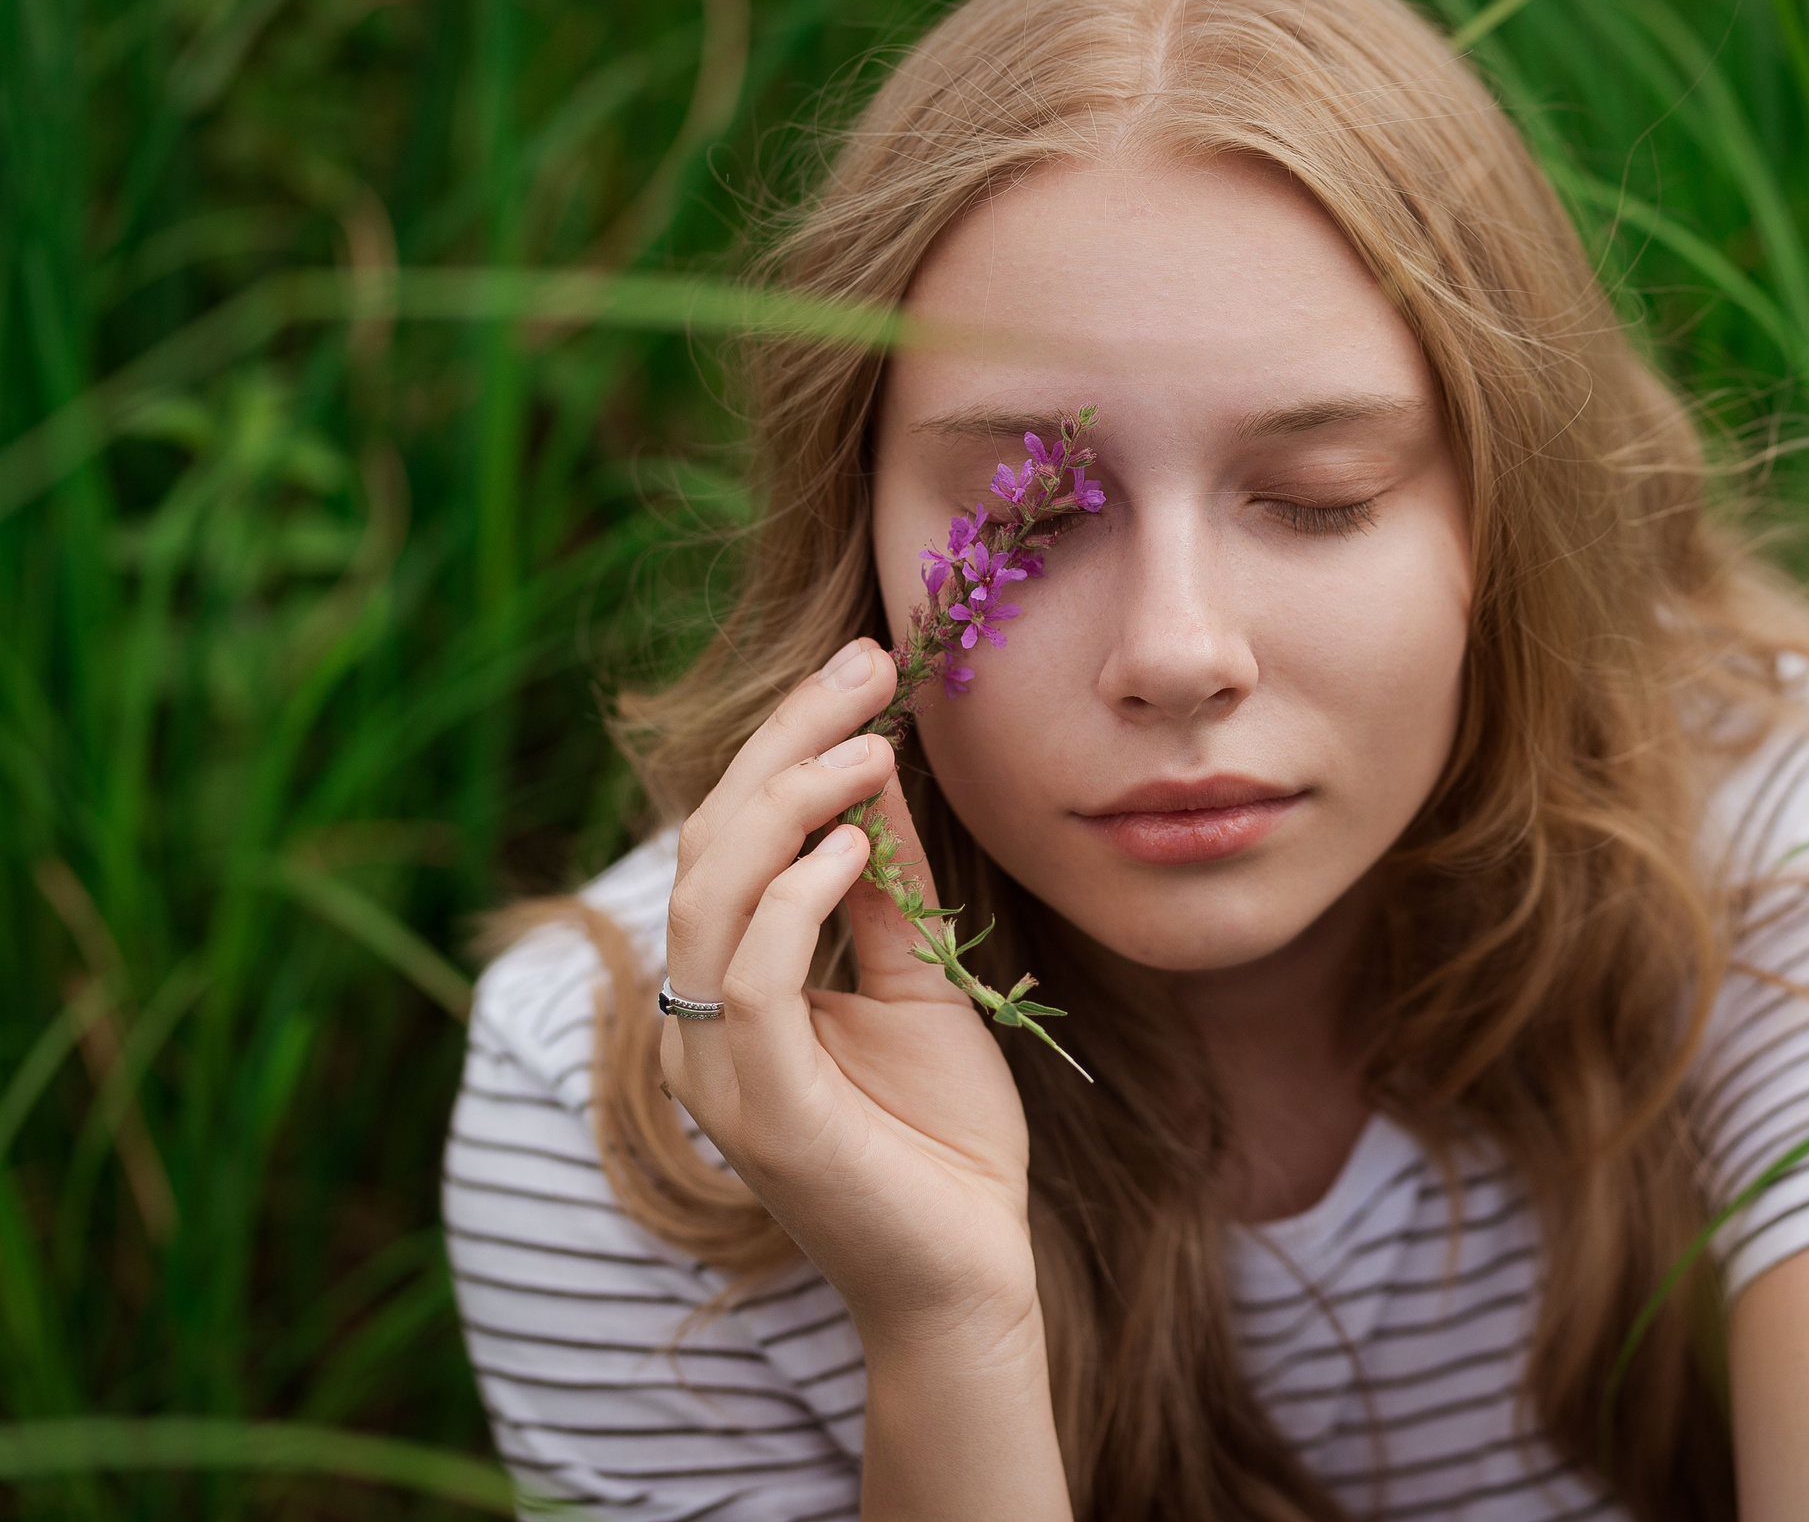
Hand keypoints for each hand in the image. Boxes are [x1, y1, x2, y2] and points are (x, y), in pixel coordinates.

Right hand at [659, 636, 1037, 1348]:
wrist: (970, 1279)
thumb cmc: (944, 1139)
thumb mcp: (920, 981)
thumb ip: (889, 887)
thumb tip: (880, 768)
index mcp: (728, 991)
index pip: (728, 840)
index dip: (785, 745)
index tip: (862, 668)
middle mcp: (701, 1024)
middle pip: (707, 846)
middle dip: (782, 744)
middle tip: (863, 667)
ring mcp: (719, 1070)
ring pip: (709, 898)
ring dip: (790, 804)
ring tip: (870, 748)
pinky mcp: (762, 1110)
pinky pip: (749, 979)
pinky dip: (795, 897)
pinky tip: (858, 847)